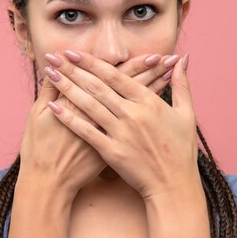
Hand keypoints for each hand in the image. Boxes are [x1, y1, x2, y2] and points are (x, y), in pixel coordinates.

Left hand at [44, 50, 200, 199]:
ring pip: (89, 105)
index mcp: (149, 102)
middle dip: (73, 69)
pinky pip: (86, 131)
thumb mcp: (186, 113)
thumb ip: (181, 83)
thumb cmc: (181, 149)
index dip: (91, 62)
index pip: (115, 75)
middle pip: (97, 86)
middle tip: (54, 56)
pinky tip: (53, 107)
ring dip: (67, 87)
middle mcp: (133, 114)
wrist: (174, 185)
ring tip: (50, 74)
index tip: (73, 52)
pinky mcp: (112, 152)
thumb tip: (183, 58)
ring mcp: (121, 133)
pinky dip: (69, 118)